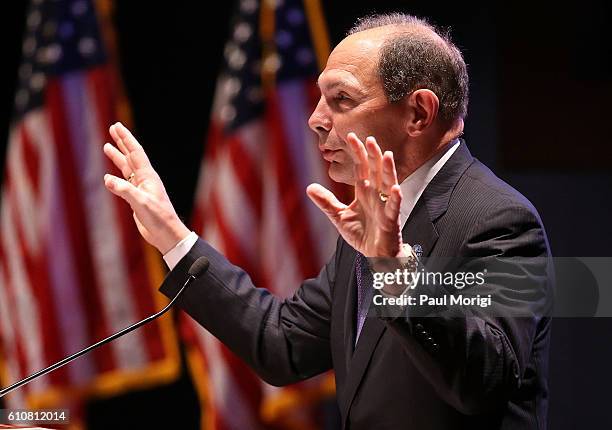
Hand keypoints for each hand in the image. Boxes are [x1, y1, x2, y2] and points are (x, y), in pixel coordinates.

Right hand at [102, 122, 189, 254]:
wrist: (166, 234)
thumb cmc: (159, 219)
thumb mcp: (141, 203)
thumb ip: (125, 191)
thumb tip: (107, 179)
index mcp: (148, 177)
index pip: (135, 152)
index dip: (126, 139)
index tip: (116, 126)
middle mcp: (145, 179)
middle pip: (131, 156)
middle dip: (122, 142)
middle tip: (113, 128)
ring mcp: (141, 188)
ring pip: (127, 168)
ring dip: (118, 157)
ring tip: (107, 147)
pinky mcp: (138, 199)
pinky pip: (125, 182)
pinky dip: (117, 176)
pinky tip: (109, 176)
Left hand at [307, 133, 403, 257]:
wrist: (376, 255)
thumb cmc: (362, 233)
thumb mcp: (339, 217)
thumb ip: (326, 202)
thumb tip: (309, 187)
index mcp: (364, 192)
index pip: (362, 168)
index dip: (357, 152)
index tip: (351, 136)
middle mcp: (376, 195)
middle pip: (376, 171)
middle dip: (373, 155)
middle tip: (369, 138)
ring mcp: (385, 206)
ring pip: (388, 184)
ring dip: (388, 170)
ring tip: (386, 155)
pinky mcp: (391, 220)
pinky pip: (394, 207)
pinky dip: (394, 198)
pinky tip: (394, 188)